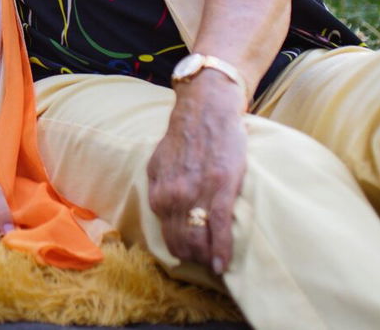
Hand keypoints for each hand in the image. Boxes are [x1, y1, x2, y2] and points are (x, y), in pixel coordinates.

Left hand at [147, 72, 247, 273]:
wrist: (205, 112)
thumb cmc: (182, 137)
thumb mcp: (157, 162)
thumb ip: (158, 186)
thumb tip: (160, 208)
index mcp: (159, 193)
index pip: (167, 234)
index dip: (179, 250)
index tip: (189, 259)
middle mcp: (174, 197)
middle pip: (183, 242)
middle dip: (193, 258)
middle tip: (205, 265)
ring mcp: (197, 194)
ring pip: (200, 239)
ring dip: (206, 258)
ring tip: (214, 266)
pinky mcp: (221, 189)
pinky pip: (220, 227)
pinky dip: (221, 249)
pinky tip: (222, 264)